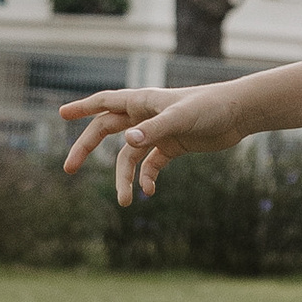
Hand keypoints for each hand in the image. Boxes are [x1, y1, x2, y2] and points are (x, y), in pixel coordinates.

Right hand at [58, 82, 247, 195]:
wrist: (239, 114)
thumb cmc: (210, 107)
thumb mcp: (181, 118)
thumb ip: (153, 130)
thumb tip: (127, 142)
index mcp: (142, 100)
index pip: (105, 102)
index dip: (82, 108)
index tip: (61, 114)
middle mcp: (146, 115)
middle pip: (107, 130)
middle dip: (86, 148)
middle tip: (68, 168)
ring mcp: (158, 131)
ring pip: (129, 156)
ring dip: (124, 177)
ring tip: (125, 202)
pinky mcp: (172, 146)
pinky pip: (151, 165)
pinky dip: (147, 178)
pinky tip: (149, 192)